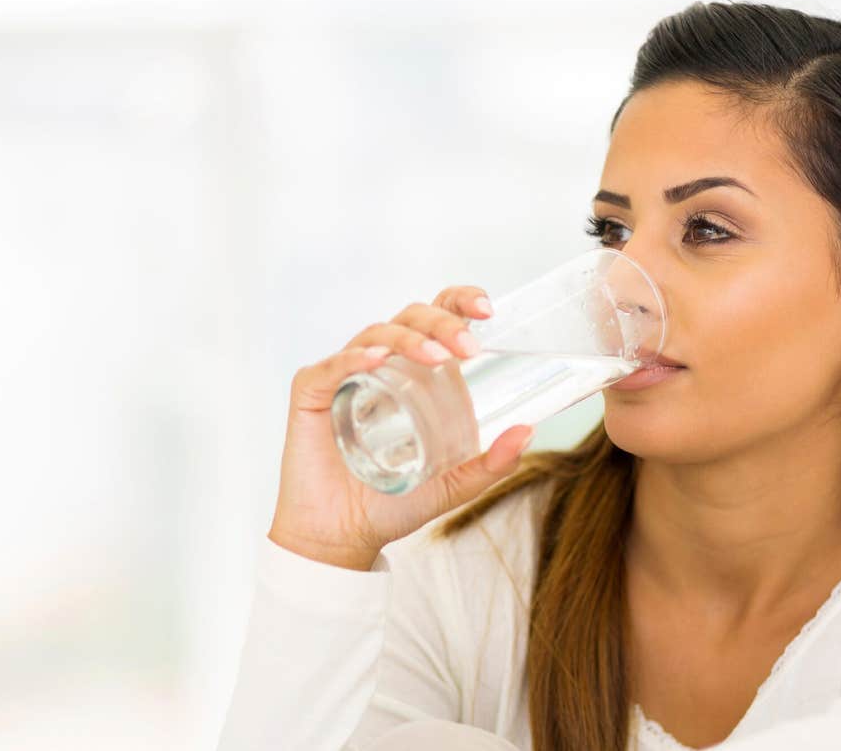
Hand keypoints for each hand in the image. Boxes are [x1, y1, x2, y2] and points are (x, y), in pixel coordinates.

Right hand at [269, 286, 535, 570]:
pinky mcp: (311, 392)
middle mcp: (380, 364)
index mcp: (414, 373)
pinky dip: (354, 357)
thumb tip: (529, 432)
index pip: (436, 318)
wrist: (342, 537)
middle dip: (443, 324)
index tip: (489, 310)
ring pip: (376, 334)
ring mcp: (344, 375)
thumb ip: (492, 463)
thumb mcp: (453, 484)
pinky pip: (332, 365)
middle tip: (469, 349)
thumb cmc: (391, 505)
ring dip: (409, 339)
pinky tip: (376, 361)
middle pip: (410, 319)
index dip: (460, 302)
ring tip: (436, 357)